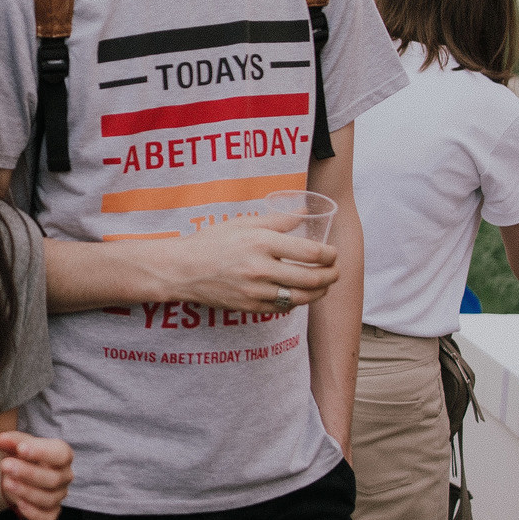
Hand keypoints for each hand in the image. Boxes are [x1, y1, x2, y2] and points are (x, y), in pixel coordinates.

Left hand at [0, 433, 72, 519]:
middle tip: (5, 465)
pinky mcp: (51, 512)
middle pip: (53, 479)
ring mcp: (59, 495)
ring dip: (26, 492)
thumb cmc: (24, 454)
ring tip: (6, 483)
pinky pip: (47, 518)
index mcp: (62, 455)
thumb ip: (11, 441)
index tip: (21, 449)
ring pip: (48, 499)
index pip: (60, 454)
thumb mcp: (17, 443)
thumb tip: (1, 440)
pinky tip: (19, 504)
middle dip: (28, 473)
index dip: (42, 452)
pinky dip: (34, 513)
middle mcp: (65, 476)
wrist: (19, 470)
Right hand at [141, 222, 337, 313]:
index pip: (310, 253)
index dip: (329, 255)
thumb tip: (305, 212)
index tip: (333, 253)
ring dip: (319, 292)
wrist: (182, 269)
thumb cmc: (212, 241)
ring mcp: (256, 292)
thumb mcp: (243, 222)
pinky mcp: (250, 308)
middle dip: (331, 275)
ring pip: (301, 298)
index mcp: (261, 243)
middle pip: (311, 278)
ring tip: (325, 285)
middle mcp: (261, 269)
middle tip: (335, 271)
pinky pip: (282, 308)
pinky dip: (296, 301)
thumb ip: (277, 220)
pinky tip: (299, 293)